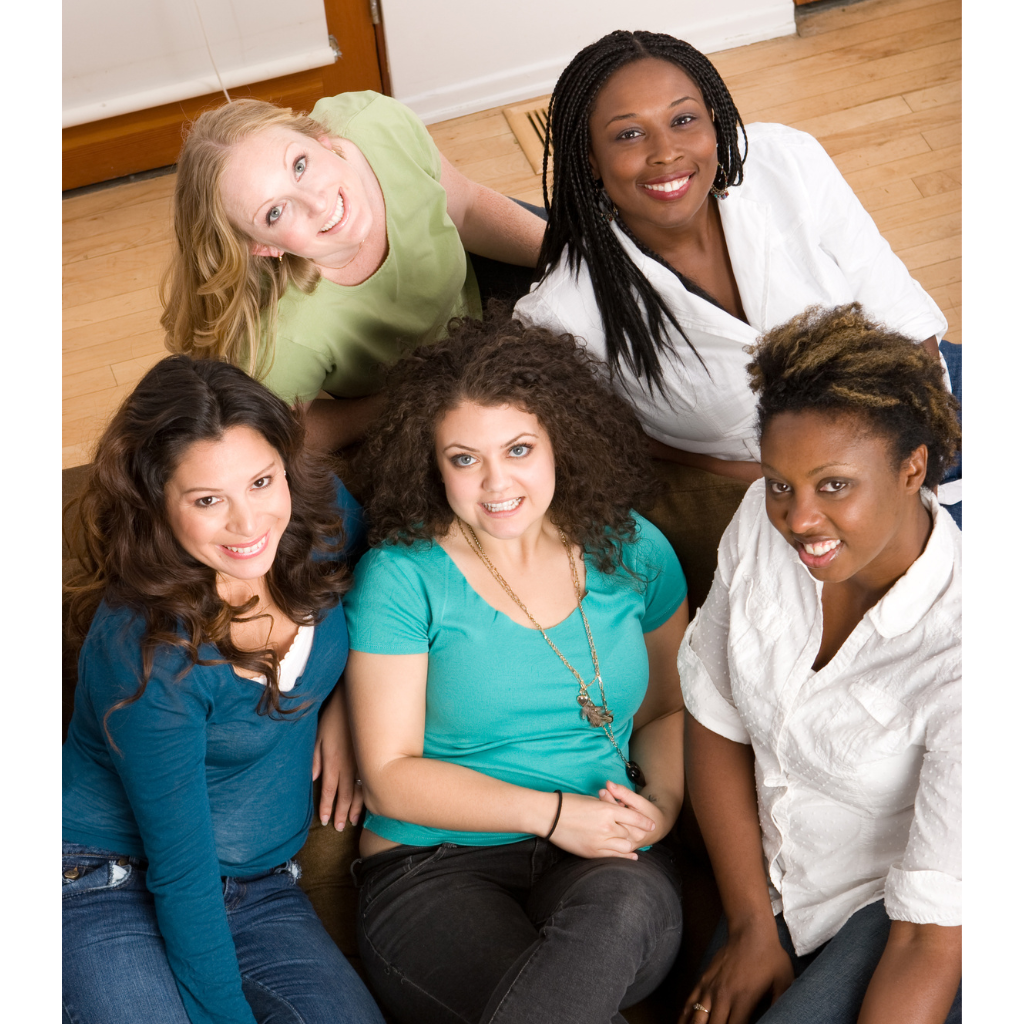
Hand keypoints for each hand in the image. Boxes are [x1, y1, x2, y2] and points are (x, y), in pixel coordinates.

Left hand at [312, 684, 363, 830]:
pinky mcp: (370, 758)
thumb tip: (313, 778)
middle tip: (339, 828)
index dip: (326, 807)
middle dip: (341, 813)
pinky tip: (369, 802)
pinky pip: (370, 781)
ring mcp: (361, 763)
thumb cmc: (333, 717)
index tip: (324, 820)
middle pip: (345, 796)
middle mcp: (348, 767)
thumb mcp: (318, 736)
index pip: (328, 790)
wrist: (356, 703)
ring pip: (359, 791)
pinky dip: (368, 794)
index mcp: (332, 762)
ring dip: (356, 808)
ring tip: (353, 821)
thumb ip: (315, 758)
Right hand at [550, 785, 656, 859]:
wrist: (549, 816)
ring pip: (624, 847)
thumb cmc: (568, 804)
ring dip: (629, 844)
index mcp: (607, 809)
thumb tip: (618, 814)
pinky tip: (630, 856)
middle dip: (635, 833)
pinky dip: (624, 856)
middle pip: (630, 833)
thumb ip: (607, 808)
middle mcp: (606, 826)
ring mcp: (599, 841)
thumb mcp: (592, 800)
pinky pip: (613, 857)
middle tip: (639, 833)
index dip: (645, 822)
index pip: (634, 817)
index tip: (652, 825)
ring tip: (633, 844)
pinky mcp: (592, 852)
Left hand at [598, 780, 671, 848]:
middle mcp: (630, 840)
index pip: (618, 813)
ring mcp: (624, 846)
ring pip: (608, 831)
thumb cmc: (649, 812)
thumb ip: (624, 793)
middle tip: (601, 796)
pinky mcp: (620, 849)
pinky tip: (606, 817)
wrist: (658, 828)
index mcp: (637, 829)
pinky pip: (608, 837)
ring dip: (604, 818)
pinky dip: (606, 825)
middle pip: (611, 822)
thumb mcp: (640, 801)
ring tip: (603, 807)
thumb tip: (608, 783)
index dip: (608, 800)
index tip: (603, 791)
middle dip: (604, 808)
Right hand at [679, 919, 792, 1023]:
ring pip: (697, 1018)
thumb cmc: (770, 956)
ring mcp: (710, 987)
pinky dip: (685, 1016)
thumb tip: (783, 1019)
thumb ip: (781, 1004)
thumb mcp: (784, 982)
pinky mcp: (703, 980)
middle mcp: (723, 995)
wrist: (750, 930)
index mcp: (743, 999)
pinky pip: (689, 1003)